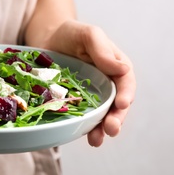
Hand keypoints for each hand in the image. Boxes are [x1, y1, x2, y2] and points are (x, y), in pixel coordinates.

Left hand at [49, 20, 135, 146]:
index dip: (126, 95)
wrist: (47, 39)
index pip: (125, 83)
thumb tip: (123, 69)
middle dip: (115, 118)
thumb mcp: (89, 35)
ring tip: (95, 140)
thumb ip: (103, 51)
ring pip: (99, 115)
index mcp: (115, 67)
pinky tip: (79, 135)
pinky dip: (81, 126)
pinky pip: (80, 115)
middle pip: (115, 104)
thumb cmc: (71, 34)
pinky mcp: (74, 101)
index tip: (121, 105)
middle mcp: (105, 83)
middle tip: (110, 129)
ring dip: (99, 129)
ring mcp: (90, 94)